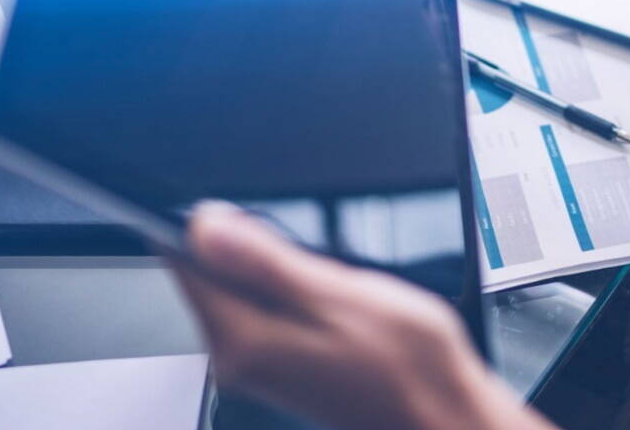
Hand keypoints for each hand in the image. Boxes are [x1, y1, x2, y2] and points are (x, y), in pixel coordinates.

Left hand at [170, 203, 552, 429]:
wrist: (441, 415)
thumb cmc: (407, 365)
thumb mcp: (342, 292)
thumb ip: (267, 261)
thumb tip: (204, 226)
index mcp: (244, 340)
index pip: (187, 265)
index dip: (213, 225)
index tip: (253, 218)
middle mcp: (239, 359)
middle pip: (214, 274)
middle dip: (259, 247)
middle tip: (318, 261)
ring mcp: (258, 365)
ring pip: (244, 288)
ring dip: (284, 270)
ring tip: (336, 286)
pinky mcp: (280, 366)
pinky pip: (268, 308)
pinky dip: (299, 291)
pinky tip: (340, 303)